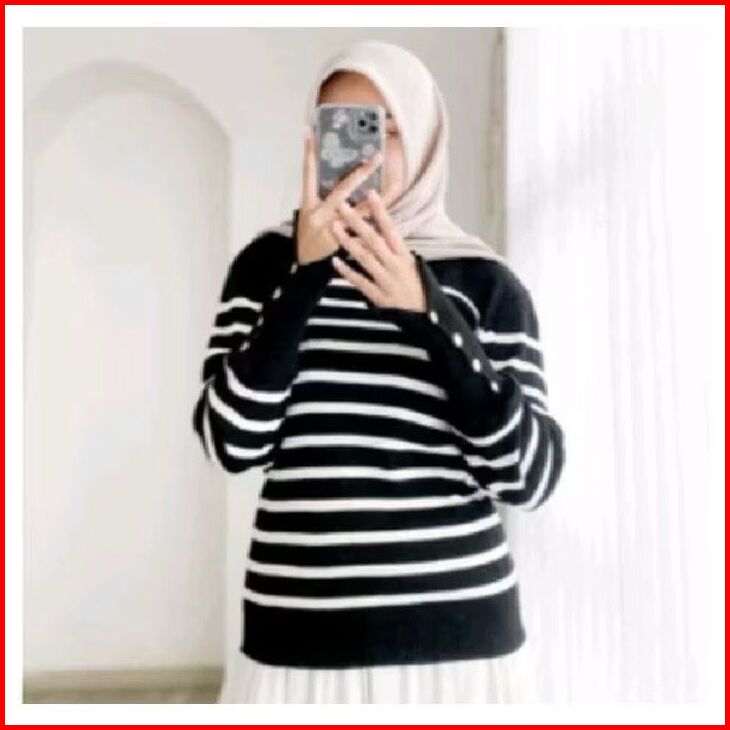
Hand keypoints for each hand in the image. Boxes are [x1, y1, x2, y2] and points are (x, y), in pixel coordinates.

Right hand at [296, 128, 382, 264]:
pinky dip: (378, 227)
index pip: (308, 174)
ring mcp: (333, 230)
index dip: (308, 154)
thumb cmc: (307, 238)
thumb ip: (319, 197)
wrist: (304, 268)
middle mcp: (321, 214)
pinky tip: (395, 219)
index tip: (310, 133)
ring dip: (381, 199)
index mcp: (309, 204)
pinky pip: (365, 234)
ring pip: (362, 212)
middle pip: (342, 190)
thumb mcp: (307, 215)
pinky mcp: (345, 245)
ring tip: (397, 185)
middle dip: (360, 173)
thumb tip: (331, 174)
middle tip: (376, 157)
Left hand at [329, 189, 426, 312]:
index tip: (371, 194)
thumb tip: (384, 232)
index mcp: (404, 255)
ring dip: (348, 242)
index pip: (391, 229)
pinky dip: (347, 272)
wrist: (426, 315)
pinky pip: (360, 282)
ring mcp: (386, 280)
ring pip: (364, 258)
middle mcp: (395, 265)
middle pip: (373, 240)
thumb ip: (397, 250)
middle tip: (342, 206)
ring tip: (334, 227)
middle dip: (357, 222)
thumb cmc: (420, 287)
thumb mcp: (414, 265)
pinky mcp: (378, 296)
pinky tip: (335, 262)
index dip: (380, 212)